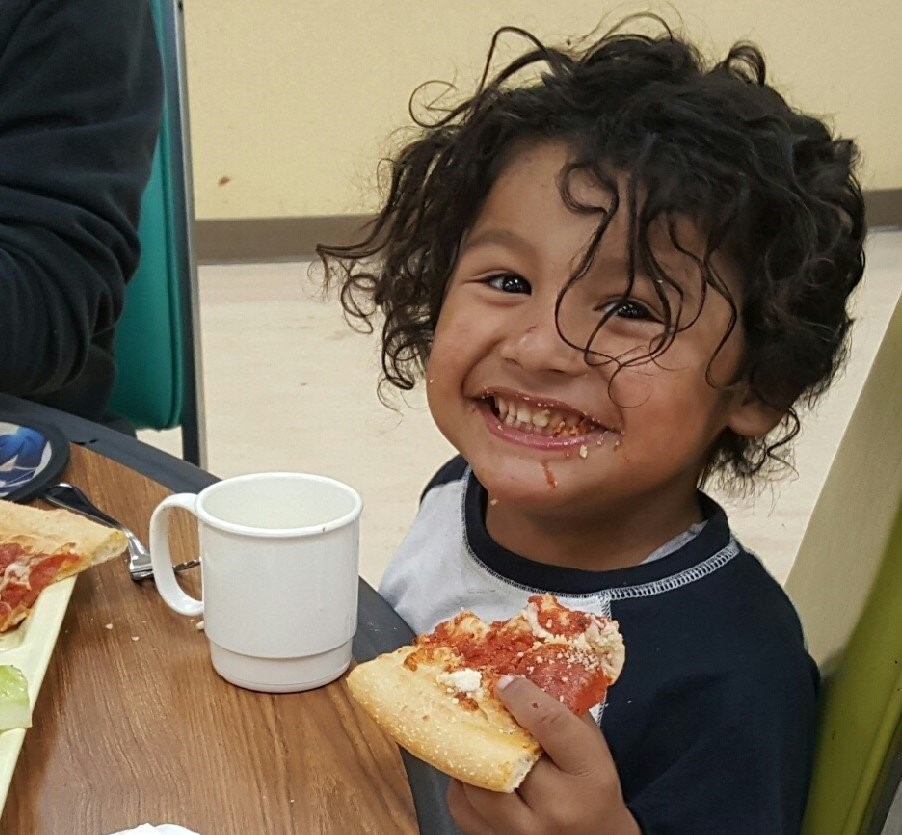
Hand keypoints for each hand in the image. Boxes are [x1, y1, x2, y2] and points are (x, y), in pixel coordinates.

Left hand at [447, 675, 639, 834]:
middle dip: (489, 722)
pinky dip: (462, 781)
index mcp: (587, 777)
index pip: (549, 724)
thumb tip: (517, 674)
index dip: (522, 695)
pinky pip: (461, 804)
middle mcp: (555, 809)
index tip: (505, 681)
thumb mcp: (592, 746)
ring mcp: (522, 833)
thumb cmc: (592, 789)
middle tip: (479, 701)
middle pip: (505, 752)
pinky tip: (475, 769)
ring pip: (474, 779)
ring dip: (470, 751)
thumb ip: (561, 711)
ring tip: (477, 735)